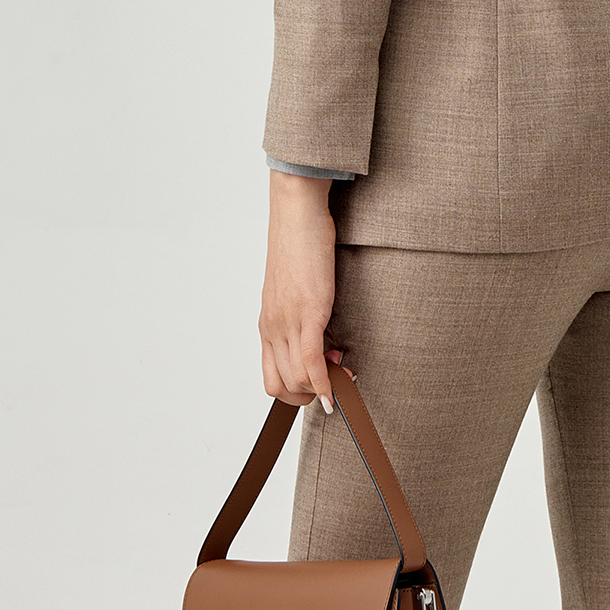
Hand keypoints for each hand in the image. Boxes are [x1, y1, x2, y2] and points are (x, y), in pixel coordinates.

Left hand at [260, 171, 344, 409]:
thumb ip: (298, 315)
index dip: (297, 392)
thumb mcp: (291, 288)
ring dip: (323, 387)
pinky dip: (326, 382)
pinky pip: (312, 360)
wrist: (296, 214)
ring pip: (297, 380)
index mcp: (267, 324)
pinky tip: (340, 387)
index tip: (321, 381)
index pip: (272, 379)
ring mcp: (287, 322)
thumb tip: (318, 336)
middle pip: (283, 386)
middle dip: (311, 395)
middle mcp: (272, 328)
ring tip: (343, 370)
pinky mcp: (308, 312)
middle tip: (335, 378)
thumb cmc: (297, 244)